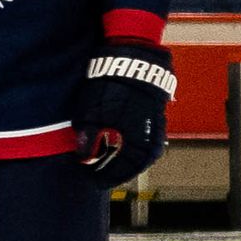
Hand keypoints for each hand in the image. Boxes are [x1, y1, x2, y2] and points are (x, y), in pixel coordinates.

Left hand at [79, 47, 172, 182]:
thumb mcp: (92, 113)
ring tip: (108, 164)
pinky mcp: (154, 117)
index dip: (106, 176)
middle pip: (136, 164)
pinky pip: (146, 141)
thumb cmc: (112, 86)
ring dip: (126, 161)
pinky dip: (133, 149)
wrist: (132, 60)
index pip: (123, 168)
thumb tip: (84, 157)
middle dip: (117, 171)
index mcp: (138, 140)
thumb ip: (88, 138)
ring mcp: (156, 126)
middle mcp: (152, 136)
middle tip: (100, 175)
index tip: (92, 180)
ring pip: (143, 153)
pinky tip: (120, 146)